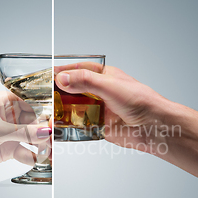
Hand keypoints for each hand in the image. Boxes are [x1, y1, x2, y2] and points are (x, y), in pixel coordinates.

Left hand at [0, 91, 51, 173]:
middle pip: (37, 121)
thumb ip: (24, 132)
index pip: (34, 102)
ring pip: (34, 138)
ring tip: (51, 153)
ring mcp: (11, 133)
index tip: (58, 118)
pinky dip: (35, 157)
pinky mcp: (9, 148)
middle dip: (47, 131)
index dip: (47, 110)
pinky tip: (41, 160)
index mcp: (7, 101)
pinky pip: (28, 152)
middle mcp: (11, 116)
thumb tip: (45, 131)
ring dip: (44, 146)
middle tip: (56, 138)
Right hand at [54, 62, 171, 153]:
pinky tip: (58, 127)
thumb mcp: (109, 86)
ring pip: (73, 107)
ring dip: (61, 110)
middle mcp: (99, 91)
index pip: (78, 69)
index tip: (47, 75)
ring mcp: (98, 109)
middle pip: (72, 89)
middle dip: (58, 92)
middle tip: (44, 96)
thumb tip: (63, 79)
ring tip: (48, 113)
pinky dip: (67, 126)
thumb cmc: (141, 101)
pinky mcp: (97, 126)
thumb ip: (85, 81)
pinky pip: (78, 125)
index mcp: (104, 76)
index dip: (62, 71)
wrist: (153, 127)